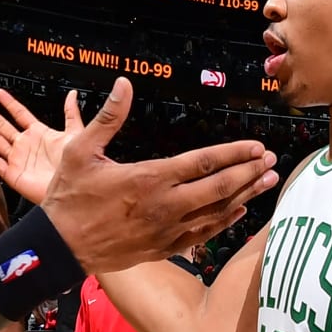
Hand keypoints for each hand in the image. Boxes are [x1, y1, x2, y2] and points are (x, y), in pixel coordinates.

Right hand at [0, 88, 75, 204]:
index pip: (19, 114)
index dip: (8, 103)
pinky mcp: (13, 174)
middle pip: (1, 125)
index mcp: (39, 134)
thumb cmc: (75, 165)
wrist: (72, 188)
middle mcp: (26, 145)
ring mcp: (18, 159)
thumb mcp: (75, 133)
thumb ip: (71, 113)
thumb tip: (72, 94)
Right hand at [31, 79, 278, 271]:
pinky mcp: (162, 248)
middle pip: (219, 187)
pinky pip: (202, 236)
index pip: (204, 162)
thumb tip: (124, 83)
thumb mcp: (80, 150)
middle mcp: (165, 206)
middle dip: (250, 173)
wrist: (58, 247)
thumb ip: (109, 117)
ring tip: (267, 183)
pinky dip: (224, 223)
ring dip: (244, 196)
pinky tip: (238, 212)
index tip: (257, 147)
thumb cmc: (68, 197)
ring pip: (216, 212)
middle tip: (273, 163)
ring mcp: (166, 230)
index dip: (235, 153)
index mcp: (150, 178)